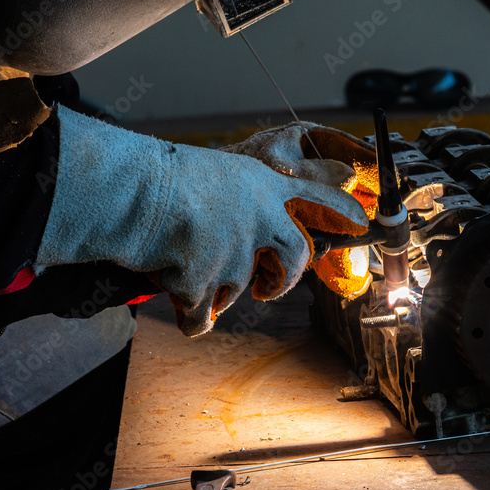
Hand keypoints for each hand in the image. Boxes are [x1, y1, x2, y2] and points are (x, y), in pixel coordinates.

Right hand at [36, 108, 369, 335]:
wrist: (129, 191)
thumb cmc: (162, 178)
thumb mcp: (218, 172)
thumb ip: (246, 199)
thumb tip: (262, 226)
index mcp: (263, 186)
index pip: (320, 195)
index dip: (343, 211)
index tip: (361, 223)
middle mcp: (261, 218)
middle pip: (296, 259)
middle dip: (283, 280)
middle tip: (265, 288)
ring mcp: (237, 253)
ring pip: (239, 291)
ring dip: (216, 289)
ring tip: (184, 265)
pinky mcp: (209, 282)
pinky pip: (201, 317)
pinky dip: (189, 316)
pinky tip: (172, 297)